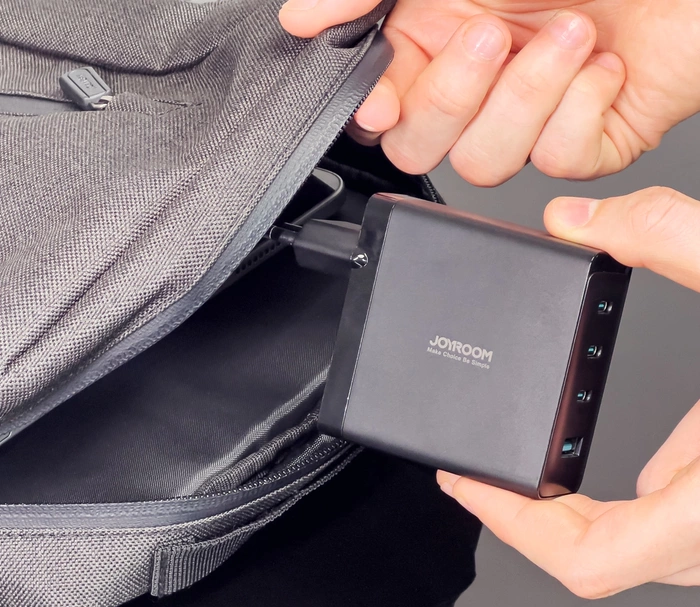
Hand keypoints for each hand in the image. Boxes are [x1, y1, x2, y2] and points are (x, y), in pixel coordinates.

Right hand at [279, 0, 699, 183]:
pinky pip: (554, 163)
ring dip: (528, 97)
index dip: (373, 109)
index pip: (377, 105)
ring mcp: (526, 117)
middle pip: (417, 149)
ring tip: (572, 35)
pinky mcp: (580, 143)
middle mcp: (475, 82)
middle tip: (493, 36)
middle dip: (455, 97)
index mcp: (436, 36)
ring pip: (482, 165)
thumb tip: (298, 20)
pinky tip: (602, 66)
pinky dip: (579, 111)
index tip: (378, 96)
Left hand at [438, 186, 699, 598]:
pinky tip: (637, 466)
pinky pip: (686, 517)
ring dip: (580, 513)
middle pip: (601, 557)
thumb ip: (666, 232)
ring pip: (644, 543)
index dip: (514, 531)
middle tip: (481, 475)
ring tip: (529, 469)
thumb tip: (576, 217)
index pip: (591, 558)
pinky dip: (644, 497)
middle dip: (531, 521)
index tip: (468, 484)